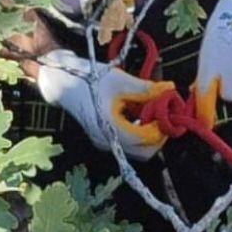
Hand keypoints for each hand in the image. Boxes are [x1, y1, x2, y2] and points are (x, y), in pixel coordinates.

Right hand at [36, 49, 173, 160]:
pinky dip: (140, 135)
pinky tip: (141, 117)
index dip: (161, 127)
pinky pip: (129, 145)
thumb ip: (146, 88)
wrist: (62, 82)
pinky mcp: (104, 140)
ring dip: (150, 136)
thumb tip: (170, 89)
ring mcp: (105, 143)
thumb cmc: (89, 79)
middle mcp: (107, 142)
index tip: (167, 111)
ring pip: (138, 151)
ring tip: (152, 115)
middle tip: (163, 115)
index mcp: (110, 128)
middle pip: (145, 152)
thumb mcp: (119, 80)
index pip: (145, 140)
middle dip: (159, 135)